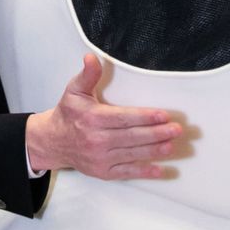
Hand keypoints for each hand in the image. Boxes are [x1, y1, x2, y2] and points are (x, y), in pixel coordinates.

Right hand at [25, 54, 182, 179]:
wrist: (53, 141)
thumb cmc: (68, 113)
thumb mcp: (74, 90)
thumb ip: (88, 75)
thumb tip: (91, 57)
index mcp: (92, 118)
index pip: (123, 118)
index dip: (145, 117)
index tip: (163, 115)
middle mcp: (96, 140)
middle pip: (132, 137)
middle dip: (156, 133)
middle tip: (176, 129)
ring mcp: (100, 158)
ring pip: (132, 154)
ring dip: (154, 151)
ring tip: (171, 145)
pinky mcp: (103, 172)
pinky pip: (126, 172)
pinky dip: (144, 172)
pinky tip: (160, 170)